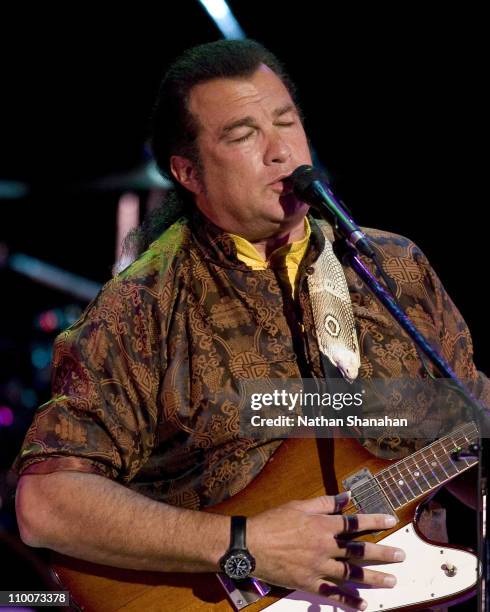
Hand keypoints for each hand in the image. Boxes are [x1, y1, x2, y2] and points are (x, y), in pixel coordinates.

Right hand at [247, 492, 404, 610]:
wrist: (250, 545)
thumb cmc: (273, 521)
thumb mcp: (298, 505)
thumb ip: (324, 502)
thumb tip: (346, 496)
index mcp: (322, 525)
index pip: (354, 522)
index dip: (374, 520)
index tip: (391, 519)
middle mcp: (324, 546)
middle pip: (358, 550)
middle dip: (382, 553)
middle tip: (401, 556)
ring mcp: (318, 567)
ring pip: (351, 574)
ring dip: (373, 578)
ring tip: (391, 581)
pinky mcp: (308, 583)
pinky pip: (332, 593)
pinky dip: (348, 601)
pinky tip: (362, 605)